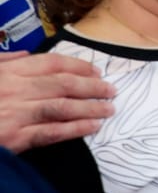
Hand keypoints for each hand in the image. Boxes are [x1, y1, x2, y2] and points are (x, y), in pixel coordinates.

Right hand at [0, 51, 115, 153]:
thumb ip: (3, 62)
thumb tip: (25, 54)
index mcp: (9, 72)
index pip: (52, 63)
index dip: (79, 66)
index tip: (97, 72)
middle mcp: (15, 90)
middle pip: (63, 84)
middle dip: (92, 87)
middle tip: (111, 91)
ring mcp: (16, 114)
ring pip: (62, 107)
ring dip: (91, 107)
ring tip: (109, 109)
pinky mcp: (15, 138)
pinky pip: (52, 132)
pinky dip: (76, 128)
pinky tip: (93, 126)